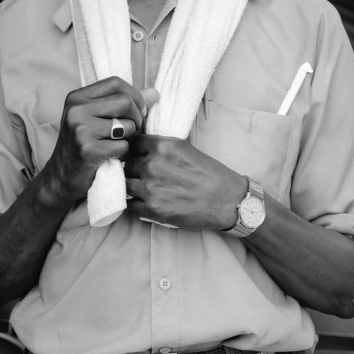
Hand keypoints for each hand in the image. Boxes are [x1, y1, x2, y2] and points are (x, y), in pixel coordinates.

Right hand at [42, 77, 159, 205]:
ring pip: (127, 125)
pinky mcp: (87, 150)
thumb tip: (154, 93)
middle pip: (125, 102)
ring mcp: (80, 129)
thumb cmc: (83, 145)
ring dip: (129, 138)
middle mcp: (76, 110)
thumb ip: (125, 104)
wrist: (61, 177)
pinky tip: (111, 157)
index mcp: (77, 97)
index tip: (139, 112)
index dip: (134, 96)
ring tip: (117, 144)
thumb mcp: (98, 119)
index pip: (116, 83)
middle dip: (136, 118)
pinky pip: (122, 146)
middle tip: (132, 131)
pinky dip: (122, 153)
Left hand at [124, 134, 246, 229]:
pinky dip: (136, 205)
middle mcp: (153, 165)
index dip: (135, 151)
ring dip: (134, 188)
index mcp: (162, 146)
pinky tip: (148, 204)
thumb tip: (141, 149)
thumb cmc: (211, 175)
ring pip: (126, 185)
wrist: (227, 201)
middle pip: (128, 165)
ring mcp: (150, 188)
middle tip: (146, 177)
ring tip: (147, 191)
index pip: (132, 144)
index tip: (138, 157)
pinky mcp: (152, 209)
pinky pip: (131, 206)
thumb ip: (162, 148)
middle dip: (135, 171)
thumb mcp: (185, 149)